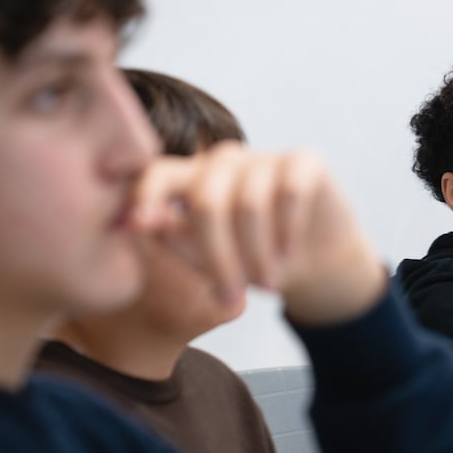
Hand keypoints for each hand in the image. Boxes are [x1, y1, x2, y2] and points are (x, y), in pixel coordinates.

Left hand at [130, 142, 385, 326]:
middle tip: (229, 294)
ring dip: (257, 255)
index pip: (158, 174)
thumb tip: (150, 224)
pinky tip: (289, 252)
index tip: (136, 227)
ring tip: (267, 285)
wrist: (316, 263)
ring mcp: (266, 158)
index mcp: (192, 180)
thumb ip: (178, 240)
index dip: (145, 195)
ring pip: (249, 204)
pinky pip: (289, 192)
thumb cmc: (252, 261)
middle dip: (216, 256)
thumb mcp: (210, 261)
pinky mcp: (305, 161)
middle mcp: (226, 162)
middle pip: (206, 200)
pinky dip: (287, 229)